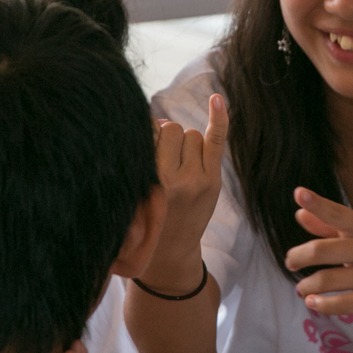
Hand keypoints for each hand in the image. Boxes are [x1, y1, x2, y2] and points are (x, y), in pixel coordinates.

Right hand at [142, 94, 227, 291]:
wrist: (168, 252)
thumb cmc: (146, 217)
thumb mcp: (134, 190)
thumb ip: (141, 158)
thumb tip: (157, 120)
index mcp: (147, 181)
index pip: (149, 134)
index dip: (147, 133)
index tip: (142, 144)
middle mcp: (172, 179)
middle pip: (172, 130)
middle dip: (167, 137)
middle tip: (163, 160)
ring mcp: (196, 179)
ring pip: (191, 134)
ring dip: (185, 143)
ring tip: (178, 168)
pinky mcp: (212, 181)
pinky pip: (216, 140)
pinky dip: (218, 118)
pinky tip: (216, 99)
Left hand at [283, 187, 352, 327]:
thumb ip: (329, 227)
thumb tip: (299, 213)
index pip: (338, 214)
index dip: (318, 204)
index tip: (298, 193)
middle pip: (322, 250)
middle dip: (298, 257)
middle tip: (290, 262)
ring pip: (328, 280)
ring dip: (307, 285)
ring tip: (302, 289)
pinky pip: (343, 303)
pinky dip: (322, 305)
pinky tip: (313, 303)